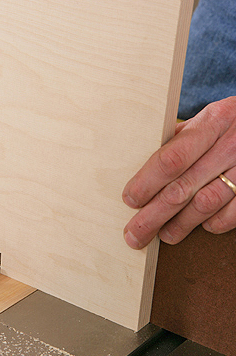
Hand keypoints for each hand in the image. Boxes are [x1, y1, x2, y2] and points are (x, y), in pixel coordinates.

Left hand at [123, 97, 235, 248]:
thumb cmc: (229, 126)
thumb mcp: (206, 122)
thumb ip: (178, 141)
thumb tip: (139, 169)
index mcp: (212, 122)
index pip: (170, 159)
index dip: (146, 183)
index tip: (130, 200)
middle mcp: (232, 144)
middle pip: (182, 188)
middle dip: (153, 216)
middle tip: (135, 234)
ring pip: (205, 204)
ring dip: (180, 225)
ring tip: (163, 234)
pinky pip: (232, 214)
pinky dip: (213, 224)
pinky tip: (200, 226)